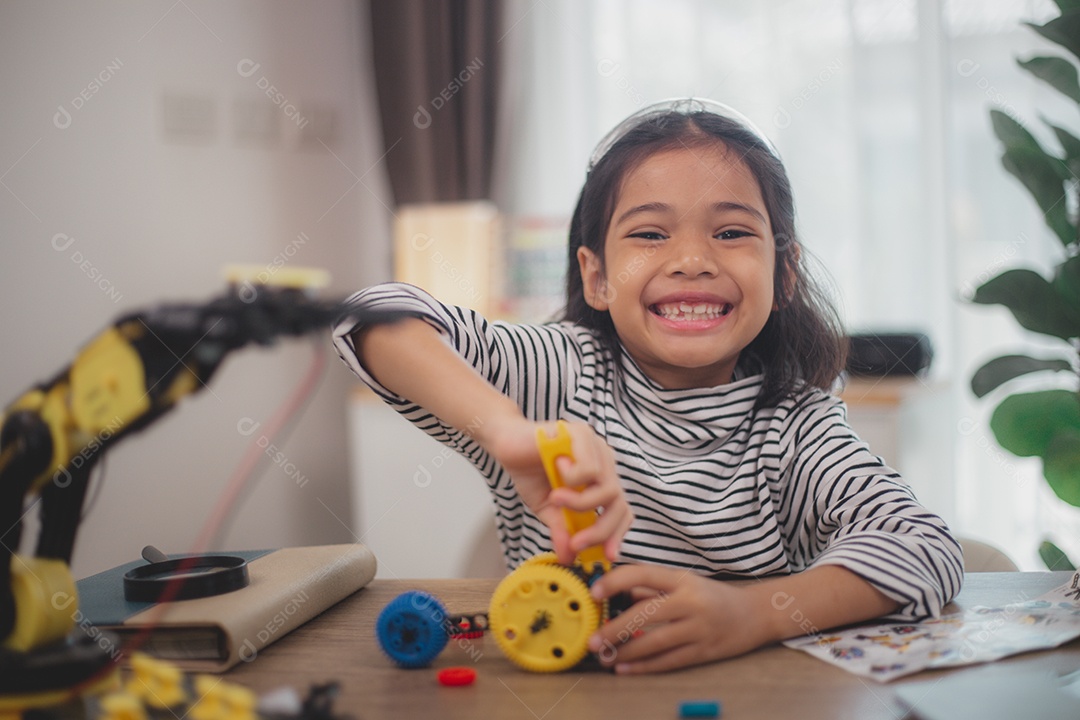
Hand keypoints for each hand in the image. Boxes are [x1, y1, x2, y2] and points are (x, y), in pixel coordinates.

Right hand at [482, 418, 632, 564]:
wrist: (507, 443)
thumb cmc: (529, 472)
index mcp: (600, 479)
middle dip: (599, 530)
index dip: (617, 533)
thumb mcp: (547, 509)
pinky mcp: (584, 434)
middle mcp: (604, 463)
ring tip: (556, 498)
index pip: (621, 510)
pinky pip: (590, 468)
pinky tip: (556, 468)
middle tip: (576, 542)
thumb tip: (569, 557)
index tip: (606, 556)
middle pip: (619, 504)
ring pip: (608, 489)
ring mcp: (596, 447)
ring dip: (580, 503)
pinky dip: (572, 478)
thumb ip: (562, 530)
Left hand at [586, 564, 772, 673]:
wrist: (755, 614)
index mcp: (682, 579)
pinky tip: (626, 669)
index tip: (595, 593)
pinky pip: (669, 661)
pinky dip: (645, 666)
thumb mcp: (684, 582)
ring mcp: (699, 628)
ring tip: (606, 657)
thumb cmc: (712, 596)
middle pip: (645, 614)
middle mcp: (690, 602)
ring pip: (655, 642)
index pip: (643, 574)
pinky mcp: (704, 652)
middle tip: (593, 639)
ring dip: (626, 652)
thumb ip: (652, 586)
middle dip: (614, 628)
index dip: (616, 582)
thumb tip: (618, 592)